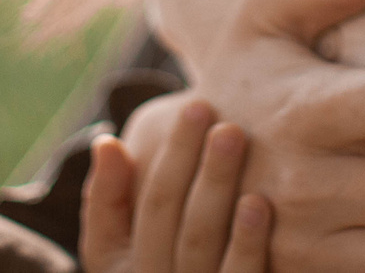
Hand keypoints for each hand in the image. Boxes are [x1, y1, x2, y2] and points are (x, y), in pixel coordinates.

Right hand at [82, 100, 270, 272]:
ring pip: (199, 245)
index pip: (144, 205)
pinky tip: (258, 203)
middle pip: (170, 220)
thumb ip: (109, 201)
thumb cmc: (167, 267)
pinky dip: (246, 244)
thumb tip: (106, 142)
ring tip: (233, 136)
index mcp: (123, 270)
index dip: (169, 154)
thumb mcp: (123, 250)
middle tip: (213, 108)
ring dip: (215, 188)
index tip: (196, 107)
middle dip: (190, 159)